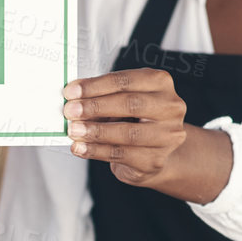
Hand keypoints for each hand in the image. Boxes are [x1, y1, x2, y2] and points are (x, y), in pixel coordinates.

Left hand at [63, 69, 230, 202]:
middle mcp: (171, 107)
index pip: (126, 81)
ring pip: (127, 133)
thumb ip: (102, 97)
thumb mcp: (121, 100)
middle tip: (70, 111)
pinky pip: (122, 155)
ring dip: (95, 131)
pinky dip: (96, 151)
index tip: (71, 91)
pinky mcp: (155, 160)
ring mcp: (167, 136)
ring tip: (73, 130)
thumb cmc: (133, 119)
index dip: (96, 86)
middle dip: (95, 107)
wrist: (152, 151)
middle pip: (131, 104)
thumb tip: (73, 100)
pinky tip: (80, 148)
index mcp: (160, 83)